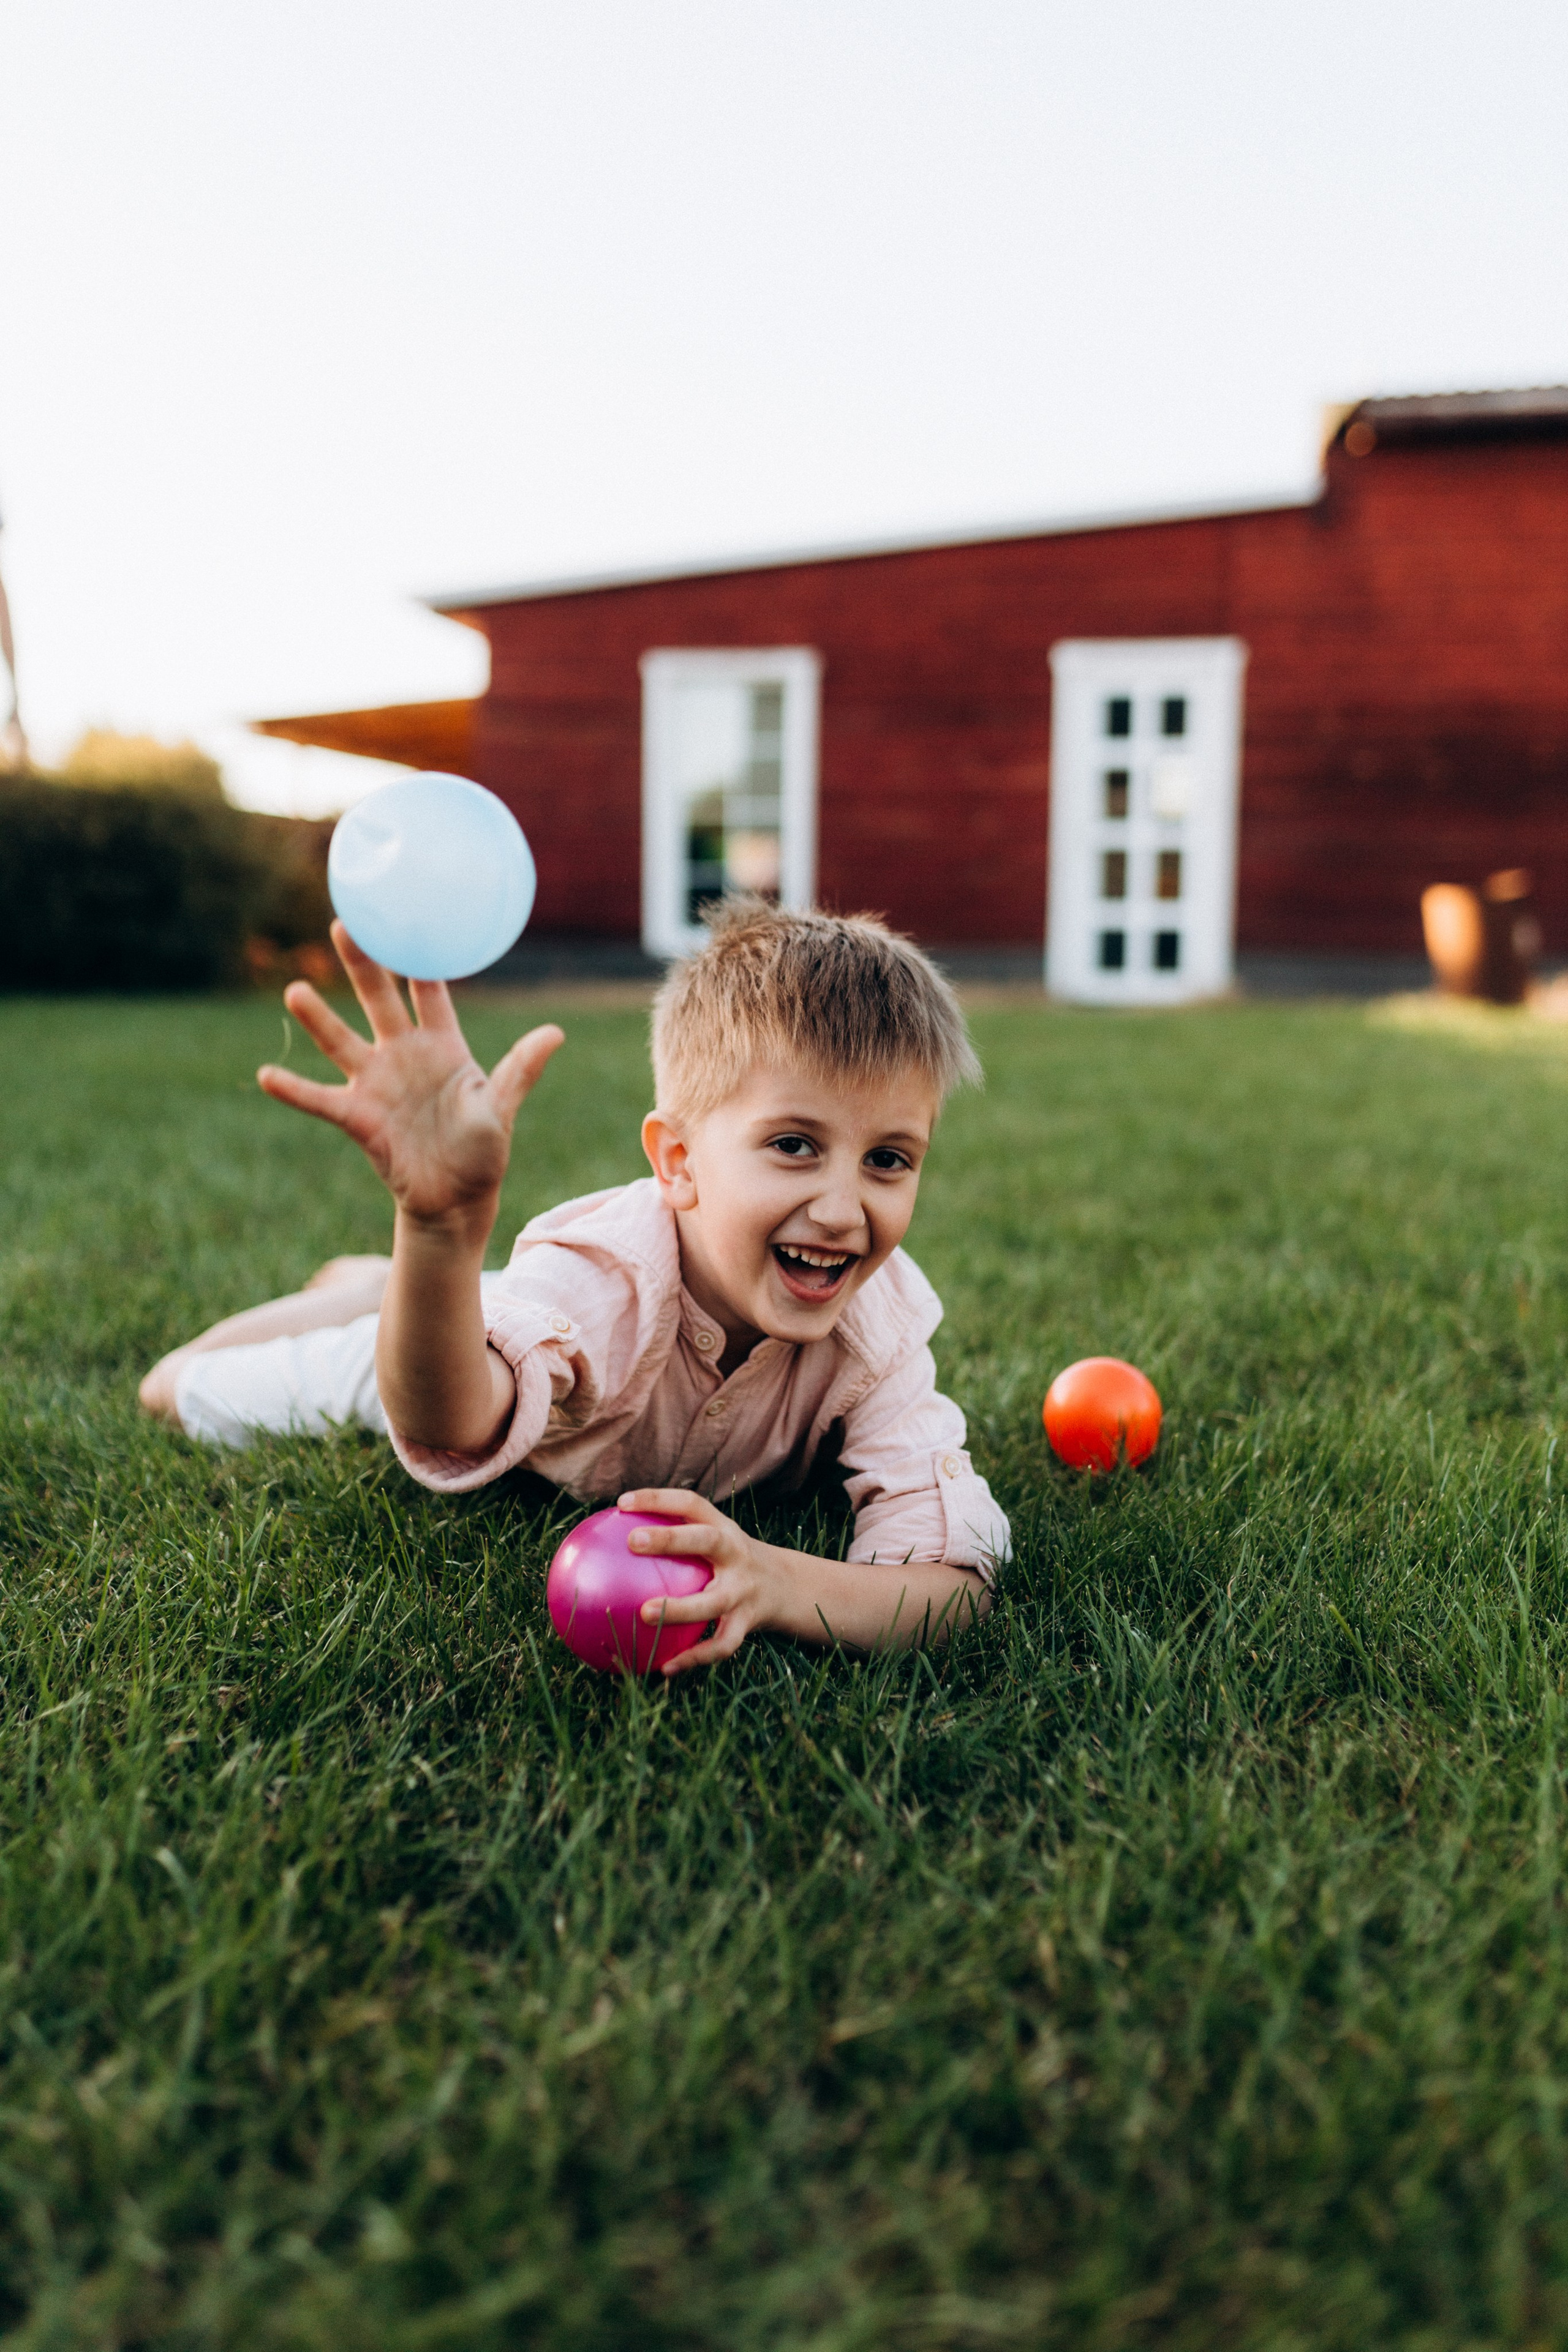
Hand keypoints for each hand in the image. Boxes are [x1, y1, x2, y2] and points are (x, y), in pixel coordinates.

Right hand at [257, 923, 562, 1234]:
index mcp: (444, 1044)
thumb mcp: (502, 1108)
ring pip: (341, 1041)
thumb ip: (520, 1070)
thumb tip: (555, 1033)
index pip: (430, 991)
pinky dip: (293, 1090)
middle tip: (345, 925)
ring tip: (294, 991)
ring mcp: (375, 1083)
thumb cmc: (484, 1151)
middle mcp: (404, 1054)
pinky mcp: (357, 1117)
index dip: (421, 957)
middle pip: (379, 999)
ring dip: (318, 1018)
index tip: (408, 915)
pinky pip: (320, 1100)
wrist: (457, 1200)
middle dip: (363, 964)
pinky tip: (266, 1075)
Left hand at [620, 1489, 785, 1676]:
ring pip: (713, 1602)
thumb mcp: (714, 1541)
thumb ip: (675, 1541)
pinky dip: (694, 1658)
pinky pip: (720, 1644)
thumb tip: (608, 1546)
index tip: (622, 1502)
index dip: (658, 1499)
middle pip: (707, 1540)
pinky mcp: (747, 1623)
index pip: (691, 1504)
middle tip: (632, 1542)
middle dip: (671, 1539)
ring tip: (644, 1615)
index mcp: (723, 1529)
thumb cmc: (729, 1562)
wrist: (786, 1587)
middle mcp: (736, 1555)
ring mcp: (743, 1591)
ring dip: (679, 1609)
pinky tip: (664, 1668)